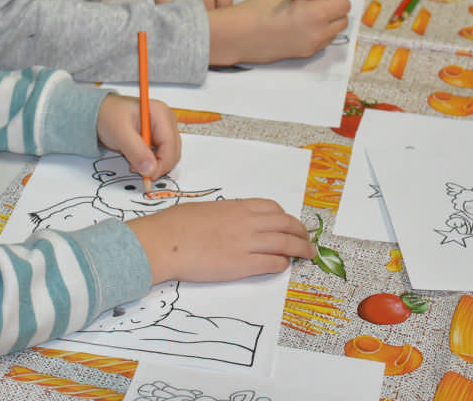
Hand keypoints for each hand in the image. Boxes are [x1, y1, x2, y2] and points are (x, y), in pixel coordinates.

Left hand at [96, 94, 179, 179]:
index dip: (162, 163)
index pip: (170, 144)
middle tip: (136, 168)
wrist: (99, 114)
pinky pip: (161, 156)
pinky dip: (150, 162)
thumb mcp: (120, 133)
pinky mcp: (158, 138)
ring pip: (168, 156)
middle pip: (173, 151)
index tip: (148, 175)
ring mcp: (164, 130)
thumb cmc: (108, 116)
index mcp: (161, 114)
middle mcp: (166, 121)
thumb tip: (151, 169)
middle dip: (157, 165)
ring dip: (153, 165)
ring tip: (133, 161)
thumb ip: (136, 151)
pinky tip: (136, 159)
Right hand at [128, 198, 313, 284]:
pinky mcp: (242, 264)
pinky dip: (283, 264)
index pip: (272, 208)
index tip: (290, 224)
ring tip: (308, 254)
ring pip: (286, 243)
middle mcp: (247, 222)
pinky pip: (272, 263)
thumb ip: (225, 216)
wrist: (165, 242)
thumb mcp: (205, 210)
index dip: (286, 217)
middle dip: (301, 232)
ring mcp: (246, 243)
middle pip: (286, 224)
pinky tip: (284, 266)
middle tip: (307, 240)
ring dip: (301, 249)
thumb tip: (232, 223)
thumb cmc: (176, 225)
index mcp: (237, 207)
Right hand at [208, 0, 348, 65]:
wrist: (239, 35)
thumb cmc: (258, 9)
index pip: (343, 4)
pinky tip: (296, 24)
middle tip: (308, 1)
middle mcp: (319, 34)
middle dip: (330, 7)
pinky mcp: (303, 54)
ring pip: (333, 31)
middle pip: (343, 19)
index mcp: (316, 15)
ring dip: (325, 20)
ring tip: (301, 13)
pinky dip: (317, 30)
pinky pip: (321, 41)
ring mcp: (312, 47)